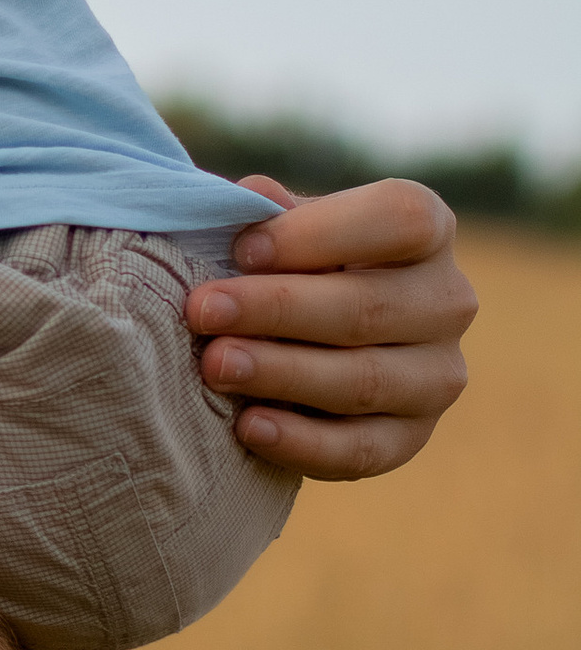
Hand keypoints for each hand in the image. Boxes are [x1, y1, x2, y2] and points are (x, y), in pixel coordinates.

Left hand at [183, 177, 474, 480]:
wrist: (304, 338)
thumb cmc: (291, 262)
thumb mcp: (283, 227)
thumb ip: (268, 212)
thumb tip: (252, 199)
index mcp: (425, 229)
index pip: (399, 220)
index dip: (319, 234)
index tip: (243, 250)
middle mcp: (447, 301)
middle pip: (369, 306)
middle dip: (276, 308)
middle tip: (203, 311)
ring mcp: (438, 375)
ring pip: (365, 380)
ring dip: (283, 373)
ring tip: (215, 365)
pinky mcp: (413, 436)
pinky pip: (365, 449)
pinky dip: (304, 442)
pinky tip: (249, 426)